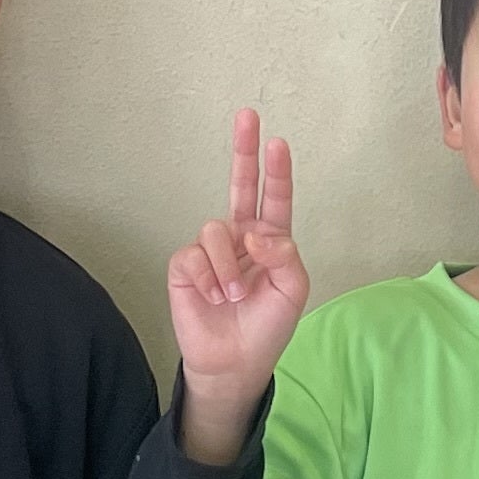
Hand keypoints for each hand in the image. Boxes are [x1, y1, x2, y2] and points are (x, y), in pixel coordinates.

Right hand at [167, 108, 308, 463]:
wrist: (235, 363)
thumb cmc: (267, 327)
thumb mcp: (292, 292)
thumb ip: (285, 256)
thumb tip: (257, 232)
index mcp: (271, 242)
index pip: (274, 199)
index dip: (277, 171)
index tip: (279, 142)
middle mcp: (241, 238)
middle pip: (240, 186)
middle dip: (243, 151)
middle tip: (246, 115)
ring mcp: (212, 251)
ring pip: (217, 230)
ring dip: (228, 267)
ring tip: (232, 296)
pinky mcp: (186, 265)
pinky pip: (194, 254)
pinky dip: (207, 277)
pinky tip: (211, 296)